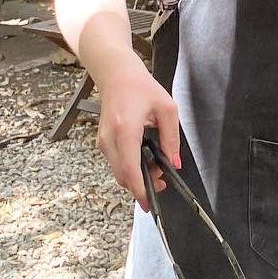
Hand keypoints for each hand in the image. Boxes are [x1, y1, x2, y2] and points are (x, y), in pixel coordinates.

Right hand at [96, 64, 182, 209]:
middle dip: (143, 185)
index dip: (139, 189)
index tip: (149, 203)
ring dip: (137, 177)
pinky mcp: (102, 142)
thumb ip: (172, 138)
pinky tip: (144, 160)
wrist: (116, 74)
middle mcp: (110, 138)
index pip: (129, 168)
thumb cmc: (141, 87)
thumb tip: (175, 163)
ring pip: (118, 172)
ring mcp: (103, 141)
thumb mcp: (167, 109)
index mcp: (125, 129)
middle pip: (123, 176)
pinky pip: (116, 164)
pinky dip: (130, 168)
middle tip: (162, 180)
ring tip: (156, 166)